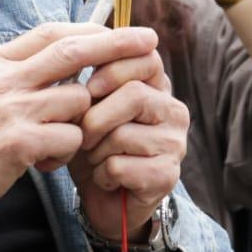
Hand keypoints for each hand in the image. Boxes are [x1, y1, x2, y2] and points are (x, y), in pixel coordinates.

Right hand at [0, 23, 158, 219]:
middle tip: (149, 41)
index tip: (121, 30)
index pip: (51, 32)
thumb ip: (21, 71)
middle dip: (116, 45)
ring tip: (54, 142)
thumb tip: (68, 54)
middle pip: (73, 51)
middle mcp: (5, 79)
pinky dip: (66, 153)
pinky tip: (44, 162)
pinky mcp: (19, 143)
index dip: (90, 29)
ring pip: (77, 102)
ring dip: (79, 124)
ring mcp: (12, 109)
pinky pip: (70, 139)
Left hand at [70, 40, 187, 244]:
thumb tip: (75, 53)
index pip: (147, 58)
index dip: (113, 68)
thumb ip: (90, 81)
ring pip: (122, 134)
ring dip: (95, 151)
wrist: (104, 197)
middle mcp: (173, 110)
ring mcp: (175, 144)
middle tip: (83, 135)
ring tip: (96, 160)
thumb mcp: (89, 107)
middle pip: (133, 94)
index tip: (90, 87)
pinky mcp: (168, 176)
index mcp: (157, 87)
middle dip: (94, 117)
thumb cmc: (94, 145)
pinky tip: (106, 179)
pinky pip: (120, 166)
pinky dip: (102, 175)